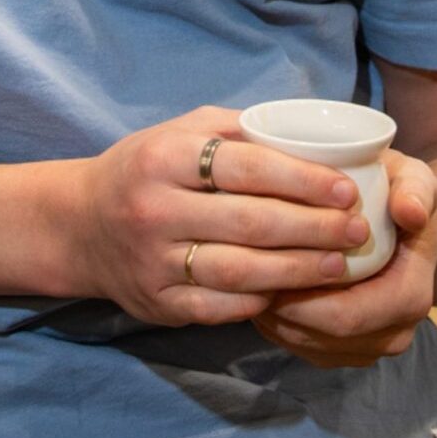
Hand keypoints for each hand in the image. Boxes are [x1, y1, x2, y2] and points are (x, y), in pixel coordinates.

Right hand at [67, 106, 367, 327]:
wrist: (79, 225)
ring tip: (341, 266)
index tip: (347, 190)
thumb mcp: (177, 132)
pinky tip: (293, 293)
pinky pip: (219, 308)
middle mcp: (155, 210)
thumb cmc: (144, 169)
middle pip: (251, 223)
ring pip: (240, 271)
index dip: (304, 180)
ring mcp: (153, 261)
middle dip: (315, 229)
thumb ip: (234, 129)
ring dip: (299, 271)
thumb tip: (305, 135)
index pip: (247, 168)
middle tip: (358, 230)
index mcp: (164, 158)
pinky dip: (260, 302)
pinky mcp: (156, 303)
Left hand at [252, 149, 436, 366]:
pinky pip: (298, 345)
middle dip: (277, 304)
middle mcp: (393, 334)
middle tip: (241, 263)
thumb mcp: (414, 180)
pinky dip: (274, 319)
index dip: (299, 292)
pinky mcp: (342, 351)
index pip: (345, 315)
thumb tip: (410, 212)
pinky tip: (257, 284)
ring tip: (244, 270)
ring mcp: (365, 349)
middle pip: (319, 334)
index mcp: (410, 298)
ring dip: (270, 312)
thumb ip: (415, 190)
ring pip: (303, 343)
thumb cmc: (400, 195)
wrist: (404, 224)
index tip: (262, 256)